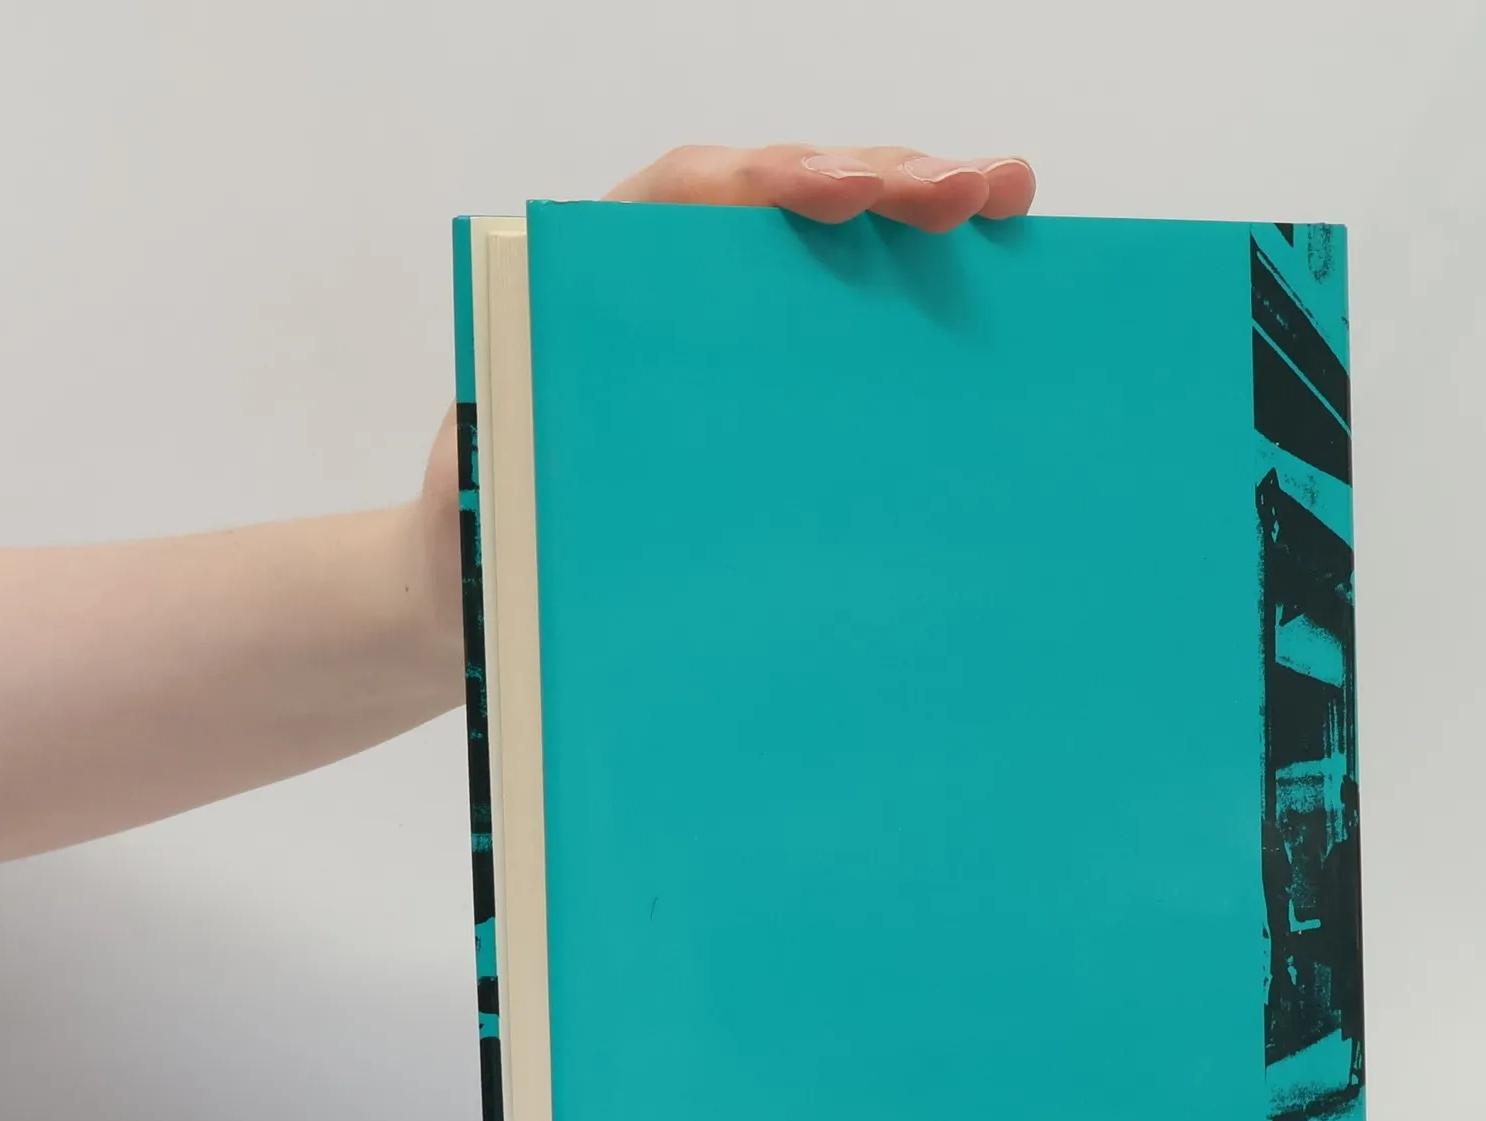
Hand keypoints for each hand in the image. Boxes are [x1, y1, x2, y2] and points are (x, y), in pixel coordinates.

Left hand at [414, 144, 1036, 666]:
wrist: (489, 578)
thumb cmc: (484, 531)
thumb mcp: (481, 495)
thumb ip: (496, 456)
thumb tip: (518, 450)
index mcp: (590, 281)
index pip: (687, 197)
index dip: (772, 184)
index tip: (846, 198)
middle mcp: (666, 278)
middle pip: (782, 192)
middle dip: (882, 177)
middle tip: (972, 190)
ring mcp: (726, 319)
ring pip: (829, 232)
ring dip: (919, 201)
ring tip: (1005, 196)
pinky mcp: (769, 366)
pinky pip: (847, 301)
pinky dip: (915, 275)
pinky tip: (989, 260)